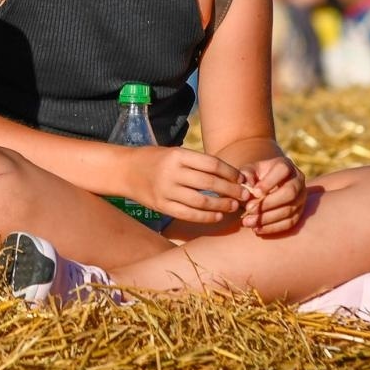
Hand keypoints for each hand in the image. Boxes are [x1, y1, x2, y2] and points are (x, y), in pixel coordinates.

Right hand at [123, 147, 244, 223]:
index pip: (212, 164)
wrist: (125, 170)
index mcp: (178, 155)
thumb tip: (230, 176)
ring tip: (233, 206)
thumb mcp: (175, 153)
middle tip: (245, 195)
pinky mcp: (162, 206)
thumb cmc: (155, 159)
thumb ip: (198, 164)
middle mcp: (172, 173)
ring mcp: (166, 191)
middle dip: (231, 190)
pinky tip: (217, 216)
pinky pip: (188, 214)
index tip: (241, 179)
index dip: (230, 173)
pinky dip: (206, 217)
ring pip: (201, 202)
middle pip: (210, 184)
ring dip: (221, 205)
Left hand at [239, 155, 306, 234]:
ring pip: (289, 210)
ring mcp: (301, 198)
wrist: (264, 189)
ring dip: (267, 218)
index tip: (254, 192)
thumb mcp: (249, 172)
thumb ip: (246, 176)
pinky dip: (272, 228)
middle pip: (290, 192)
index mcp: (286, 166)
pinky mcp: (299, 213)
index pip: (283, 170)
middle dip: (268, 203)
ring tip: (248, 222)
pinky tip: (257, 229)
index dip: (269, 182)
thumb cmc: (255, 178)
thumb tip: (247, 186)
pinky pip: (289, 223)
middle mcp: (298, 180)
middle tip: (249, 209)